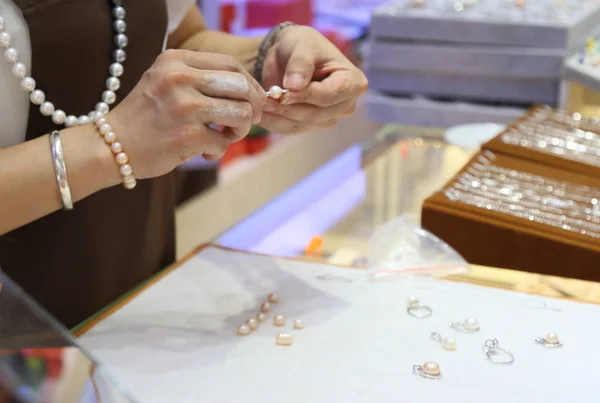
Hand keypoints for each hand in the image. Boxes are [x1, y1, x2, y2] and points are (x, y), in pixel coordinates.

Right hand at [108, 49, 265, 177]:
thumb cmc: (146, 116)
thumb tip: (252, 91)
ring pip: (241, 114)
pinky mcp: (187, 137)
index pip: (231, 64)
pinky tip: (200, 152)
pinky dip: (216, 151)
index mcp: (176, 60)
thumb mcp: (167, 82)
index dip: (249, 84)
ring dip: (238, 131)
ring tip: (221, 137)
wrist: (109, 146)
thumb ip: (202, 79)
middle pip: (242, 87)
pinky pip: (223, 143)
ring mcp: (184, 107)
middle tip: (241, 122)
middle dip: (250, 108)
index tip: (250, 100)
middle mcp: (179, 78)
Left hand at [259, 26, 367, 133]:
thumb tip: (295, 85)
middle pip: (317, 114)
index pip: (332, 94)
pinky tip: (260, 113)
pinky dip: (275, 122)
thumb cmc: (300, 45)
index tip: (285, 91)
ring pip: (303, 124)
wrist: (286, 55)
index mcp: (354, 82)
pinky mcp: (311, 125)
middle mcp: (346, 104)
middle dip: (289, 107)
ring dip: (279, 116)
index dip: (308, 95)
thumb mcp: (302, 45)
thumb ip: (300, 63)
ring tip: (260, 103)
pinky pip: (292, 129)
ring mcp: (329, 117)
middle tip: (265, 98)